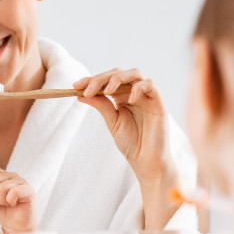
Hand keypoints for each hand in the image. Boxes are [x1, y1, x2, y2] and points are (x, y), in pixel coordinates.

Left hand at [0, 162, 36, 233]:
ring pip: (1, 187)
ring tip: (6, 204)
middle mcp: (10, 176)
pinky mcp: (28, 189)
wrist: (16, 226)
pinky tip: (14, 204)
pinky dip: (10, 201)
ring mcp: (20, 182)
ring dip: (0, 200)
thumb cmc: (2, 212)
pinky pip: (13, 192)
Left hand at [75, 68, 180, 229]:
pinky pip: (150, 84)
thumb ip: (101, 105)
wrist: (146, 160)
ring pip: (134, 73)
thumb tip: (81, 94)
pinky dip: (138, 88)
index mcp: (122, 97)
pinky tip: (128, 100)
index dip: (91, 80)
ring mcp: (146, 96)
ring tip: (107, 91)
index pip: (106, 81)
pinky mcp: (158, 102)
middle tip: (88, 89)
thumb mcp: (112, 122)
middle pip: (118, 73)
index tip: (75, 85)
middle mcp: (134, 93)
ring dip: (118, 79)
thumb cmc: (131, 143)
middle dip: (101, 78)